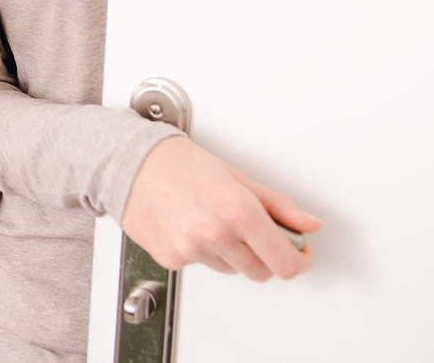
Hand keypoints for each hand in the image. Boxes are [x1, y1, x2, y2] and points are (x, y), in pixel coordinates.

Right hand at [121, 136, 321, 279]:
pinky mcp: (172, 260)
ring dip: (233, 253)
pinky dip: (203, 252)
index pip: (286, 263)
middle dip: (266, 255)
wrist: (126, 162)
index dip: (300, 260)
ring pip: (232, 270)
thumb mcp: (235, 175)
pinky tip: (191, 226)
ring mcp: (192, 250)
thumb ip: (277, 205)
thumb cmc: (176, 161)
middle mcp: (216, 234)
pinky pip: (203, 266)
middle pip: (262, 272)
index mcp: (238, 210)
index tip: (299, 251)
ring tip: (213, 221)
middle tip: (255, 232)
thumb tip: (307, 224)